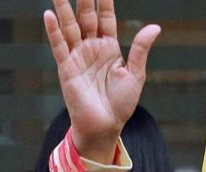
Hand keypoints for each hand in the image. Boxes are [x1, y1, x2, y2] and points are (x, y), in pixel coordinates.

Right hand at [44, 0, 159, 162]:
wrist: (106, 125)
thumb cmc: (121, 103)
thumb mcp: (135, 74)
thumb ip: (140, 49)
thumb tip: (155, 27)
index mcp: (109, 48)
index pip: (105, 18)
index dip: (103, 1)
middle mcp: (92, 48)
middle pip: (86, 17)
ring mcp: (78, 57)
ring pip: (69, 27)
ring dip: (64, 9)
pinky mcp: (67, 69)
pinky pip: (59, 47)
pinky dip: (54, 32)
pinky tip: (49, 15)